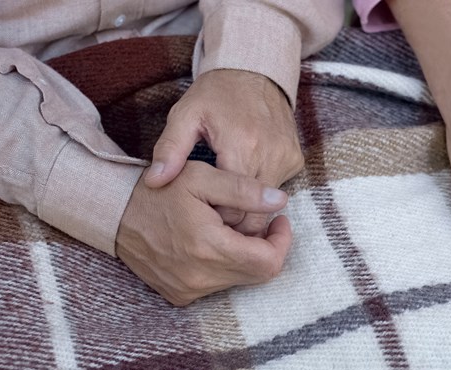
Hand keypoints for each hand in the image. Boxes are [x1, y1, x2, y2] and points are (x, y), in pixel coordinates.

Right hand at [117, 161, 292, 305]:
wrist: (113, 213)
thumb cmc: (160, 189)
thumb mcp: (202, 178)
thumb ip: (244, 190)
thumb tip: (280, 202)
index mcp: (209, 247)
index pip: (269, 262)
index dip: (282, 241)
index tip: (280, 220)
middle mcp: (199, 277)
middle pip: (258, 274)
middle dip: (267, 247)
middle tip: (263, 221)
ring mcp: (187, 290)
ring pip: (240, 280)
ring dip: (245, 256)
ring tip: (232, 228)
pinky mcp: (178, 295)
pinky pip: (217, 285)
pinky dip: (224, 266)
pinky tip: (213, 243)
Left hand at [145, 69, 303, 235]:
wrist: (255, 73)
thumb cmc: (216, 95)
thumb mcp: (185, 115)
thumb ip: (170, 150)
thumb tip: (155, 181)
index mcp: (242, 146)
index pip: (230, 206)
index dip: (213, 211)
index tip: (200, 204)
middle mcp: (270, 155)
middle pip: (252, 212)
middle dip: (232, 215)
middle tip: (212, 204)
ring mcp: (286, 158)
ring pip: (266, 204)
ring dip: (247, 204)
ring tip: (226, 189)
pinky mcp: (295, 159)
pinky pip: (277, 188)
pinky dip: (260, 189)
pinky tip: (245, 174)